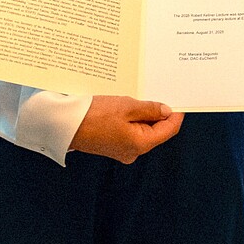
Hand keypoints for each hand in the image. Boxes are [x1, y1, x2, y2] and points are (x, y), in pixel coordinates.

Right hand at [69, 95, 183, 162]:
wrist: (65, 125)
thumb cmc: (94, 116)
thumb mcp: (126, 106)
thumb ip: (149, 109)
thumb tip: (165, 111)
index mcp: (140, 144)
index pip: (168, 130)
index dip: (175, 114)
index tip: (179, 100)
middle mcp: (133, 151)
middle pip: (155, 130)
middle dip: (157, 112)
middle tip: (157, 92)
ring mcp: (121, 149)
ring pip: (141, 129)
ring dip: (142, 113)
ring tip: (138, 96)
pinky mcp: (111, 144)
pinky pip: (128, 130)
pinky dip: (130, 118)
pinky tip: (124, 105)